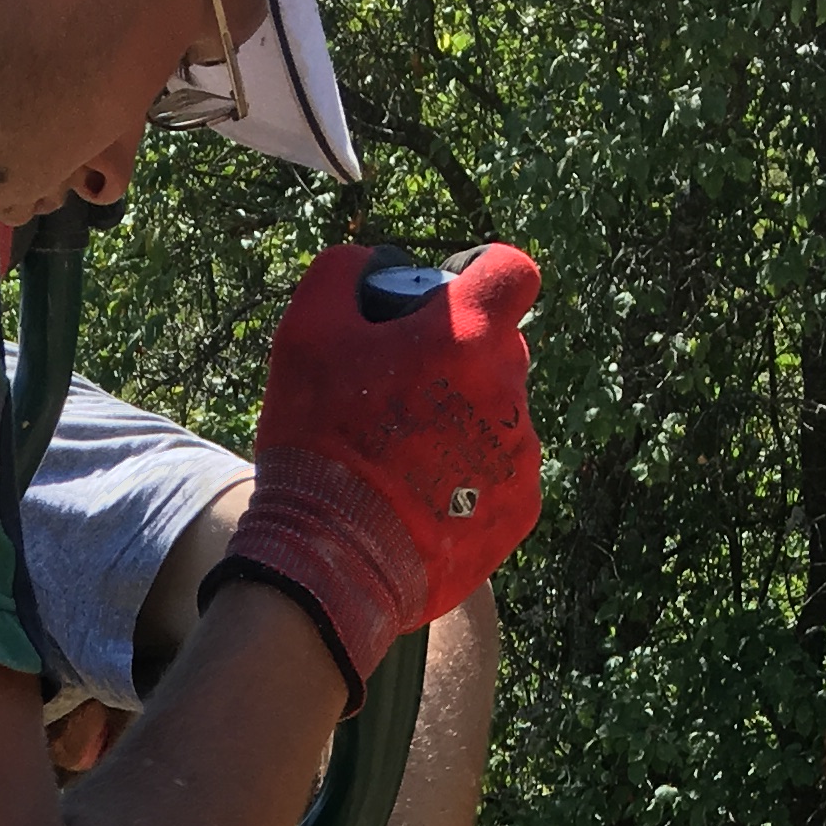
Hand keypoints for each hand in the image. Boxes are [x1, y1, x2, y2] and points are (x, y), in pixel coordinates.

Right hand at [223, 243, 542, 689]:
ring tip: (405, 460)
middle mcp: (510, 390)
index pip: (512, 272)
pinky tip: (421, 501)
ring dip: (463, 423)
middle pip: (501, 349)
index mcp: (469, 335)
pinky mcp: (520, 511)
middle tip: (403, 393)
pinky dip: (469, 482)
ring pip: (502, 416)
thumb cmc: (318, 442)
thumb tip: (374, 263)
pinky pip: (501, 477)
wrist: (331, 563)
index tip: (451, 301)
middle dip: (460, 359)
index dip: (483, 276)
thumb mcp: (304, 333)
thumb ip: (344, 274)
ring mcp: (521, 455)